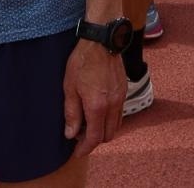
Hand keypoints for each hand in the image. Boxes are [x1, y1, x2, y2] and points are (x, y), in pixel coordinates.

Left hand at [63, 40, 123, 156]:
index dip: (85, 149)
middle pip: (108, 135)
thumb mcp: (70, 88)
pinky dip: (110, 118)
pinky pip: (119, 113)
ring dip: (103, 130)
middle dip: (95, 141)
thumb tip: (71, 134)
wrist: (102, 41)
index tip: (76, 153)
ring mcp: (121, 97)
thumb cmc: (82, 62)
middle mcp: (113, 105)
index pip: (94, 138)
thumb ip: (71, 113)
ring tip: (88, 123)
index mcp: (97, 106)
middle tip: (79, 136)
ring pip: (116, 125)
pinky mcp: (124, 90)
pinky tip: (97, 110)